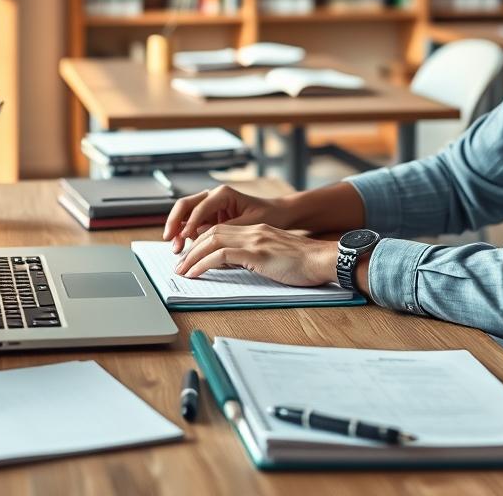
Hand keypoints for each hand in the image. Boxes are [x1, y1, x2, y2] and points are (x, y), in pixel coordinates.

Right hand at [163, 185, 290, 252]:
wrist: (279, 214)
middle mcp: (213, 197)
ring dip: (177, 230)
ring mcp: (210, 207)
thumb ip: (229, 230)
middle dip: (175, 223)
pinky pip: (192, 225)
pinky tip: (184, 248)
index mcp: (223, 194)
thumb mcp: (251, 224)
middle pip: (185, 206)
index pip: (200, 207)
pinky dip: (185, 235)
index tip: (185, 237)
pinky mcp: (210, 218)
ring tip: (175, 248)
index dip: (191, 223)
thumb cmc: (269, 216)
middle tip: (169, 239)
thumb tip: (210, 241)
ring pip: (185, 215)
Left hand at [173, 224, 338, 287]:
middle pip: (211, 232)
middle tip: (179, 264)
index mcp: (257, 230)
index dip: (201, 241)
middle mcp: (253, 231)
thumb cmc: (305, 264)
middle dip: (191, 248)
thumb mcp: (275, 257)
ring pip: (212, 241)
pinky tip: (195, 273)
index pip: (220, 229)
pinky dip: (204, 264)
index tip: (190, 256)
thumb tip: (234, 266)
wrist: (324, 260)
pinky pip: (222, 256)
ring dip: (192, 256)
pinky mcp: (257, 254)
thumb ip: (255, 257)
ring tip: (182, 270)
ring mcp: (255, 241)